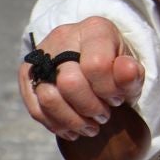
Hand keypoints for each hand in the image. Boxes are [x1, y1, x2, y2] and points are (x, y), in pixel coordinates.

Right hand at [17, 17, 142, 140]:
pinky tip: (73, 129)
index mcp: (94, 30)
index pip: (96, 65)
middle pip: (69, 83)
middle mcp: (64, 37)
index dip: (108, 90)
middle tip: (104, 116)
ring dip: (72, 120)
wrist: (92, 57)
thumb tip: (126, 71)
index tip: (118, 99)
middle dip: (89, 107)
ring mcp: (41, 55)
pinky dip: (56, 124)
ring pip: (48, 97)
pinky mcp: (27, 74)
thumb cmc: (114, 64)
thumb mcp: (130, 68)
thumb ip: (131, 73)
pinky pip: (36, 107)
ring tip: (89, 127)